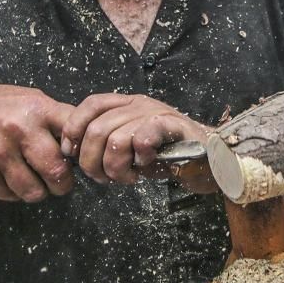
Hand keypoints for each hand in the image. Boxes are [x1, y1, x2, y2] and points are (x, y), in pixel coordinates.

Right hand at [0, 85, 75, 202]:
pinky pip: (9, 196)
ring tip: (33, 178)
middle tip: (59, 181)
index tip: (79, 158)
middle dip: (62, 183)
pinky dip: (13, 192)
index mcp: (37, 109)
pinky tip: (8, 175)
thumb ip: (57, 120)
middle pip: (56, 173)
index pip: (75, 134)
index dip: (83, 151)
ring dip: (38, 191)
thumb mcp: (31, 100)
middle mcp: (17, 130)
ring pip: (33, 192)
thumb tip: (87, 144)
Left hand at [60, 93, 214, 191]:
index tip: (73, 153)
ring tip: (129, 177)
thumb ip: (107, 144)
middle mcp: (139, 104)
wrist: (210, 160)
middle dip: (92, 162)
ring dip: (116, 168)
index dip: (74, 130)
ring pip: (115, 140)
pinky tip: (147, 166)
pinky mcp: (173, 127)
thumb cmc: (169, 155)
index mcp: (126, 105)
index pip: (89, 106)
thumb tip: (76, 154)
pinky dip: (139, 159)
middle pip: (96, 129)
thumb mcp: (132, 148)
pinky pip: (143, 139)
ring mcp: (156, 113)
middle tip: (105, 178)